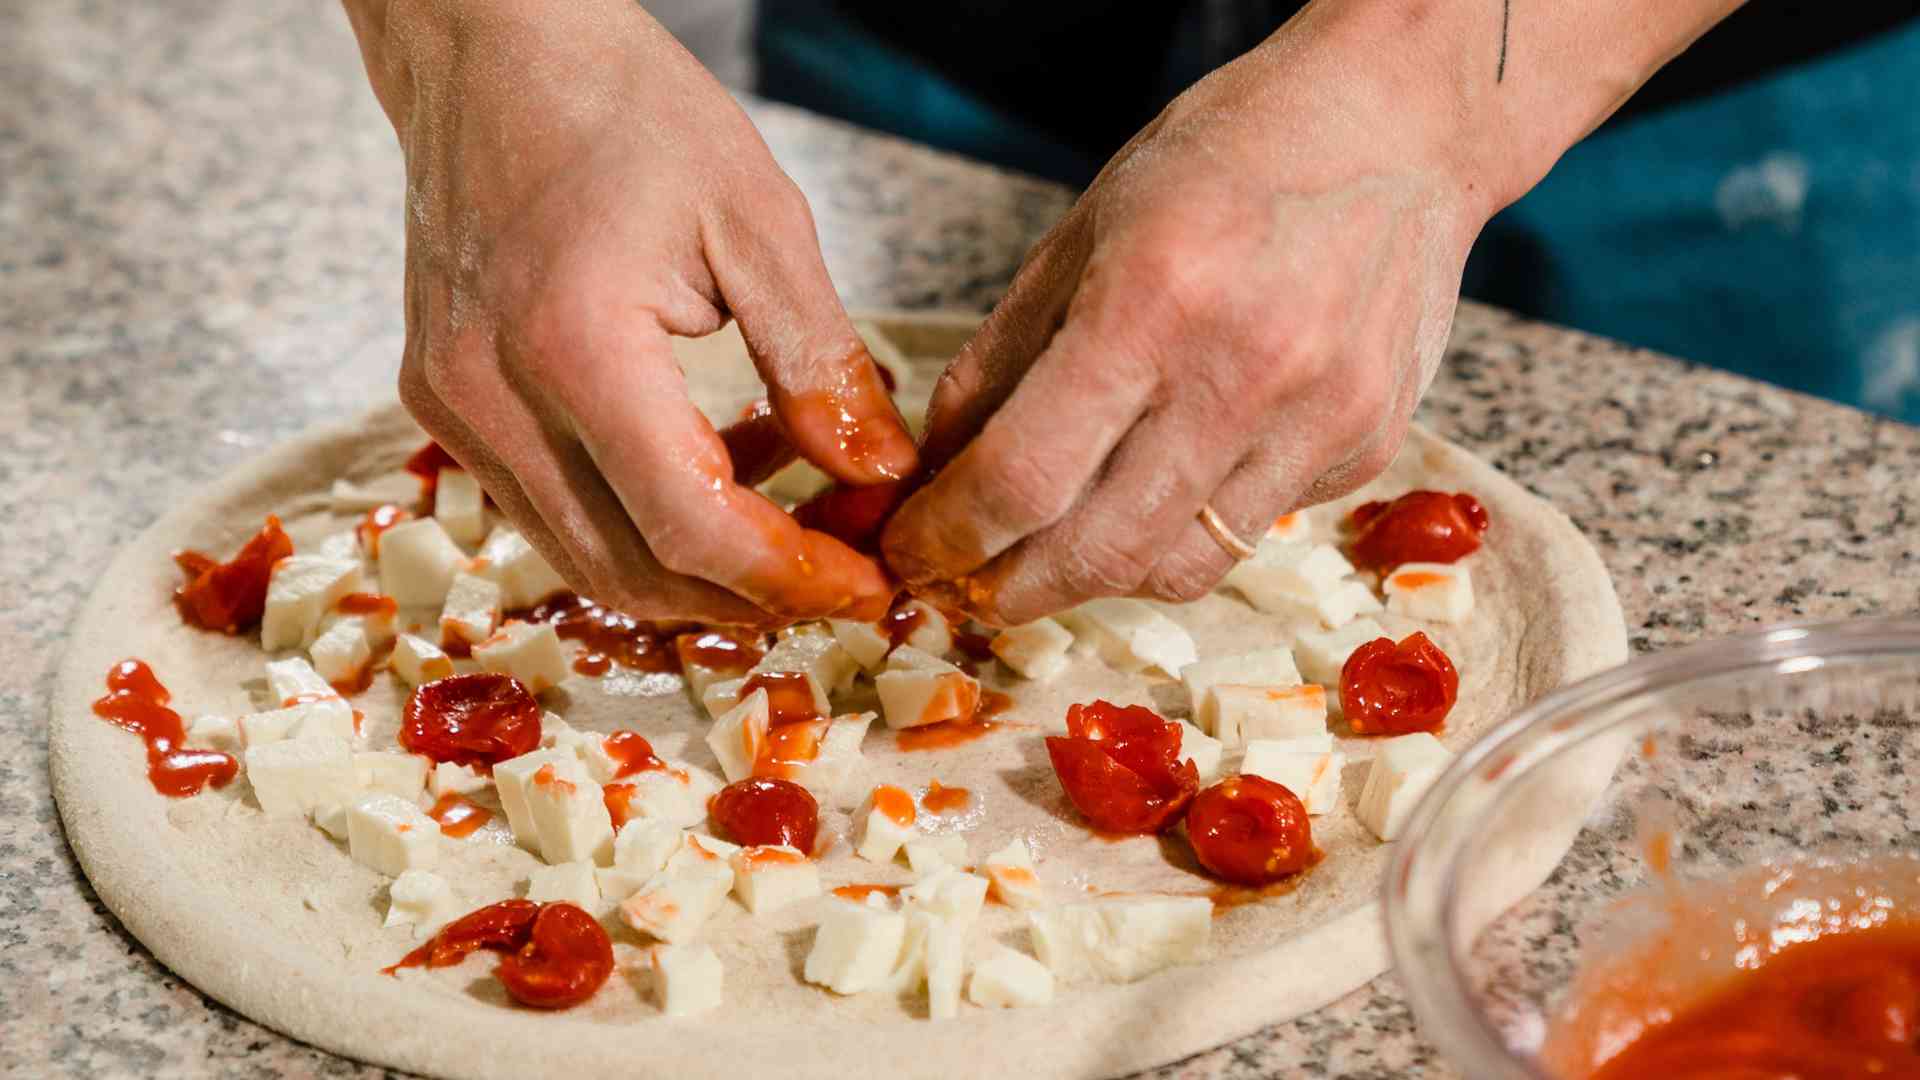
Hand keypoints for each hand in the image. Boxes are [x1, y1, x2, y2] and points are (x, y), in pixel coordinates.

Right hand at [344, 0, 914, 625]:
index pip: (690, 525)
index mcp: (572, 345)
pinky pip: (550, 507)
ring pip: (585, 557)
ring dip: (697, 567)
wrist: (488, 47)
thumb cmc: (623, 107)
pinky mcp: (442, 403)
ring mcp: (451, 407)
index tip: (866, 586)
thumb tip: (879, 473)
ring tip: (792, 516)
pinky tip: (717, 464)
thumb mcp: (756, 218)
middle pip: (631, 570)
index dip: (788, 578)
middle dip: (750, 596)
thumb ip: (820, 361)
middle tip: (842, 573)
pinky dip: (640, 518)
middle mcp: (490, 395)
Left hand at [881, 6, 1497, 625]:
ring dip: (1097, 577)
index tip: (914, 552)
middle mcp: (1243, 374)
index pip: (1023, 477)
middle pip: (1099, 553)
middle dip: (1012, 592)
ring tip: (1057, 548)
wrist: (1400, 128)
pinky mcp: (1367, 449)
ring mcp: (1319, 420)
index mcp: (1150, 301)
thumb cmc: (1228, 158)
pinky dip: (1187, 526)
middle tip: (969, 589)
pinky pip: (1251, 530)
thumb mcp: (1084, 231)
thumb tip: (941, 470)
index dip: (950, 536)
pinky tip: (1171, 475)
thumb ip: (1001, 359)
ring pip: (1179, 569)